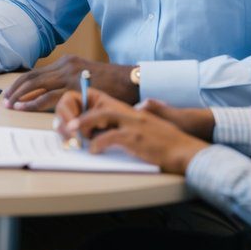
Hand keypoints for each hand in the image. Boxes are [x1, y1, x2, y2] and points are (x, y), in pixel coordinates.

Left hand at [3, 55, 137, 111]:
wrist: (132, 81)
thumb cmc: (112, 83)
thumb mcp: (86, 77)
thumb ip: (70, 83)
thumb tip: (53, 96)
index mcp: (66, 62)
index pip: (36, 72)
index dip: (21, 83)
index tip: (11, 93)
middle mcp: (65, 65)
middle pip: (32, 76)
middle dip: (15, 89)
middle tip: (5, 100)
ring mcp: (70, 75)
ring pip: (36, 85)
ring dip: (20, 96)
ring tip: (11, 106)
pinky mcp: (76, 87)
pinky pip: (49, 96)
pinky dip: (33, 103)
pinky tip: (24, 108)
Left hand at [54, 89, 210, 174]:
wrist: (186, 152)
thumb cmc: (164, 143)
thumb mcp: (142, 127)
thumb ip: (125, 122)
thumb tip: (106, 127)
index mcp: (127, 109)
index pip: (96, 96)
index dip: (78, 104)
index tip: (67, 118)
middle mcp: (129, 112)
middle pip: (94, 103)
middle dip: (74, 114)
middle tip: (64, 129)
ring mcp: (133, 123)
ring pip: (98, 116)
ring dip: (81, 126)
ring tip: (72, 136)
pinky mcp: (136, 137)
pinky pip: (110, 137)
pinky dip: (97, 144)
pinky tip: (93, 151)